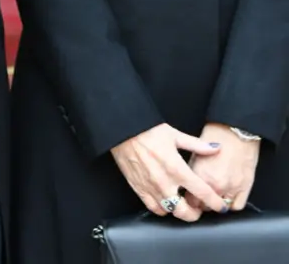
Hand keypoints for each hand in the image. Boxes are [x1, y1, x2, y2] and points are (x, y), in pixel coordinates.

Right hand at [111, 123, 227, 221]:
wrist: (124, 130)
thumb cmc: (148, 131)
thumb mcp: (175, 135)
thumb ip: (197, 145)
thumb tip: (216, 147)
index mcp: (177, 168)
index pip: (202, 192)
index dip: (214, 202)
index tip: (220, 206)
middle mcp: (165, 182)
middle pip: (185, 212)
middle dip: (196, 214)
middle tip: (198, 208)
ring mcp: (150, 188)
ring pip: (169, 212)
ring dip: (178, 210)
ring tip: (181, 203)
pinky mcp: (138, 189)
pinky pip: (153, 208)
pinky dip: (161, 208)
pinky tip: (165, 201)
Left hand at [187, 123, 259, 212]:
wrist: (235, 130)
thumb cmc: (214, 136)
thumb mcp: (195, 152)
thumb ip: (191, 171)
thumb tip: (185, 184)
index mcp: (199, 175)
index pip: (189, 200)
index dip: (188, 199)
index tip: (189, 197)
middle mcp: (215, 185)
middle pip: (204, 207)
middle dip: (201, 203)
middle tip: (201, 197)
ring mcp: (231, 188)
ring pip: (220, 208)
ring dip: (216, 204)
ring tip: (214, 196)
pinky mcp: (245, 188)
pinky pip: (237, 206)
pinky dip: (232, 203)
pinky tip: (228, 195)